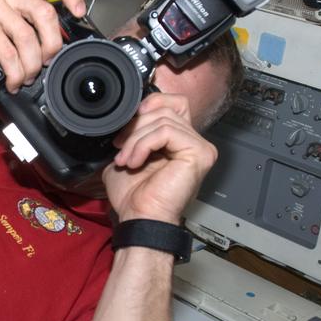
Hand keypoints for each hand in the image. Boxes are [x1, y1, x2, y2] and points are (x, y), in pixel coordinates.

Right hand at [0, 0, 85, 91]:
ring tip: (24, 78)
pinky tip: (12, 81)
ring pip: (28, 37)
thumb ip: (26, 33)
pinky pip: (8, 51)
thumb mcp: (3, 30)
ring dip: (31, 65)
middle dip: (52, 45)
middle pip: (46, 13)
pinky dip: (14, 72)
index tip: (79, 12)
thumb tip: (50, 57)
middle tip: (45, 63)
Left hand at [102, 93, 218, 223]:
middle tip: (120, 149)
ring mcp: (200, 147)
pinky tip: (135, 162)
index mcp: (180, 140)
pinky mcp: (199, 153)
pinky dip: (144, 145)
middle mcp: (194, 142)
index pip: (173, 102)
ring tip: (126, 160)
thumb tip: (126, 116)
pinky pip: (166, 132)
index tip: (126, 127)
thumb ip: (133, 134)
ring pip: (163, 120)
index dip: (149, 105)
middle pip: (164, 109)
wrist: (140, 218)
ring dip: (136, 140)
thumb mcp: (128, 155)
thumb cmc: (135, 196)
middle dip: (135, 127)